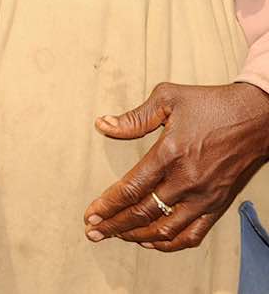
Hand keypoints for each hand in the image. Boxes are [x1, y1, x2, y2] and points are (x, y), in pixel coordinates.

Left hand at [84, 81, 268, 250]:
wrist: (257, 116)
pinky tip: (151, 241)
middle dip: (114, 225)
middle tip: (93, 231)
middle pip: (143, 213)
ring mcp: (204, 196)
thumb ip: (134, 117)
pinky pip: (193, 234)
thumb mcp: (169, 98)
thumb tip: (102, 125)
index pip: (132, 189)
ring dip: (136, 236)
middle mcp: (187, 180)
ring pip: (165, 229)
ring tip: (116, 236)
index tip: (90, 214)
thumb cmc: (211, 104)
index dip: (108, 205)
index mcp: (170, 154)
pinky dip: (170, 243)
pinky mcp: (219, 204)